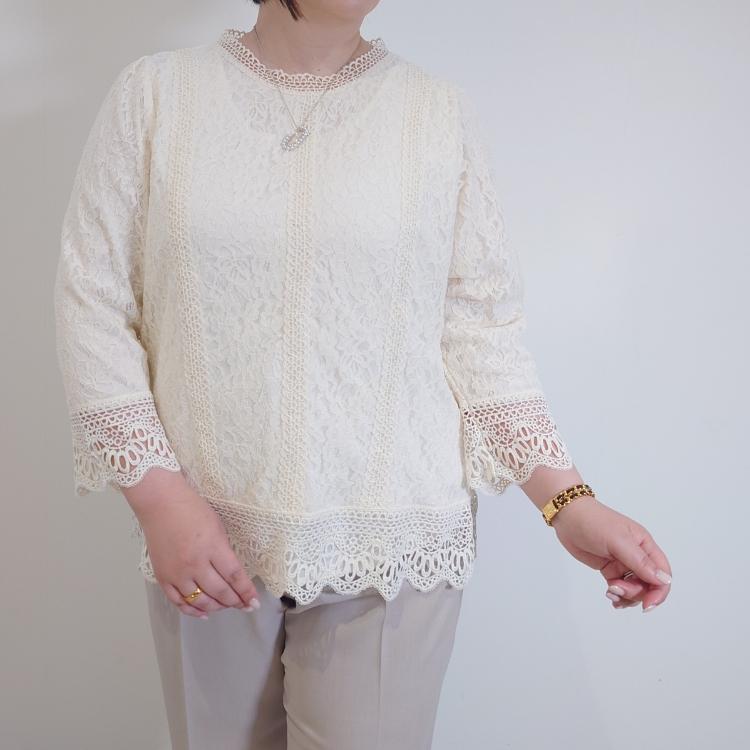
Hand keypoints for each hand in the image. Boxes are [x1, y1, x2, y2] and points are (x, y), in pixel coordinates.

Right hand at [123, 468, 260, 618]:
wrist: (161, 504)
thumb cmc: (192, 510)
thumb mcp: (217, 526)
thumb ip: (224, 551)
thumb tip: (233, 575)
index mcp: (212, 547)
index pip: (233, 575)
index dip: (246, 591)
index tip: (254, 602)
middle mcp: (194, 563)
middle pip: (219, 591)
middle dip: (235, 601)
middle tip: (244, 605)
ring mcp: (177, 573)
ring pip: (200, 601)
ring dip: (216, 607)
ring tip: (226, 606)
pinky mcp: (163, 577)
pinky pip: (178, 601)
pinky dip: (192, 610)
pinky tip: (203, 613)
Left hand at [550, 495, 671, 612]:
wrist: (568, 517)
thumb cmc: (594, 522)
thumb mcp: (618, 541)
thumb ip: (640, 561)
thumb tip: (663, 580)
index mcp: (644, 545)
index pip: (663, 573)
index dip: (660, 591)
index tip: (648, 605)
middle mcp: (637, 555)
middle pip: (648, 584)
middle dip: (636, 592)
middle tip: (616, 588)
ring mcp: (623, 562)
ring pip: (635, 588)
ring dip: (626, 596)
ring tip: (610, 591)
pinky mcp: (609, 568)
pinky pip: (620, 587)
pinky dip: (618, 595)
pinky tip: (610, 596)